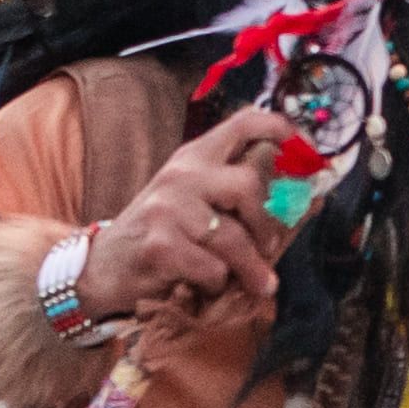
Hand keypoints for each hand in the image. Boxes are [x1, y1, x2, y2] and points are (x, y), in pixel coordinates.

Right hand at [77, 106, 292, 325]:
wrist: (102, 268)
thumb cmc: (159, 235)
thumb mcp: (193, 201)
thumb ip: (233, 194)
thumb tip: (299, 198)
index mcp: (194, 157)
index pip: (243, 123)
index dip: (281, 130)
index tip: (306, 151)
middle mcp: (181, 175)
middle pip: (248, 184)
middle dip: (268, 225)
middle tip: (270, 249)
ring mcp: (167, 209)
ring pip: (234, 238)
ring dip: (251, 268)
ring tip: (257, 283)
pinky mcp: (160, 246)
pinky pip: (214, 269)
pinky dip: (217, 284)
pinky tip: (203, 284)